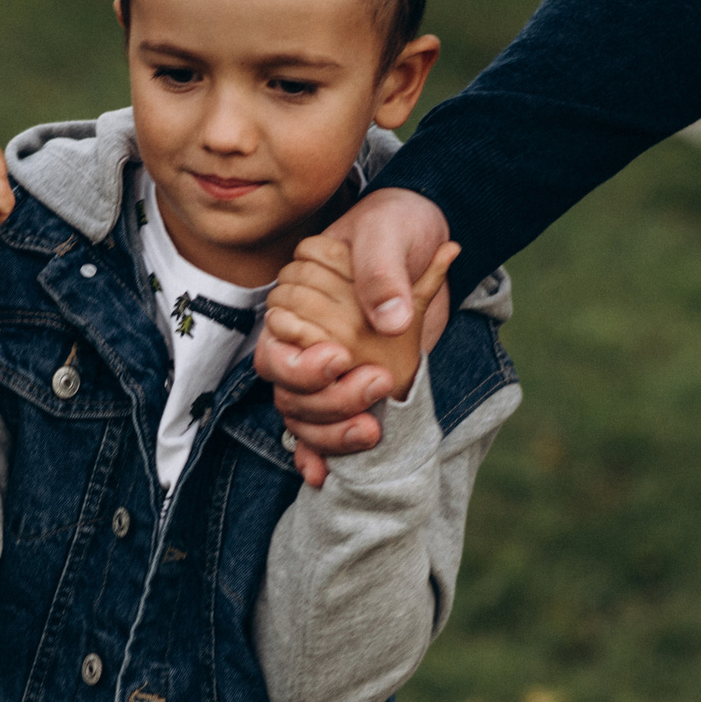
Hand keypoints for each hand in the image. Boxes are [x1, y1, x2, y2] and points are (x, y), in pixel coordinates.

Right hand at [253, 186, 450, 481]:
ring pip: (306, 421)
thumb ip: (382, 270)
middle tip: (376, 384)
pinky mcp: (355, 388)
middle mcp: (306, 346)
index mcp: (296, 310)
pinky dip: (322, 457)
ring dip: (333, 434)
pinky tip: (325, 476)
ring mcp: (329, 373)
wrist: (426, 236)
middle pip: (290, 396)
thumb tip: (390, 320)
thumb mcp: (389, 233)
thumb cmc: (396, 225)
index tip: (340, 358)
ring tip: (373, 428)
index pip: (275, 355)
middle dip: (327, 402)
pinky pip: (324, 433)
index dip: (300, 367)